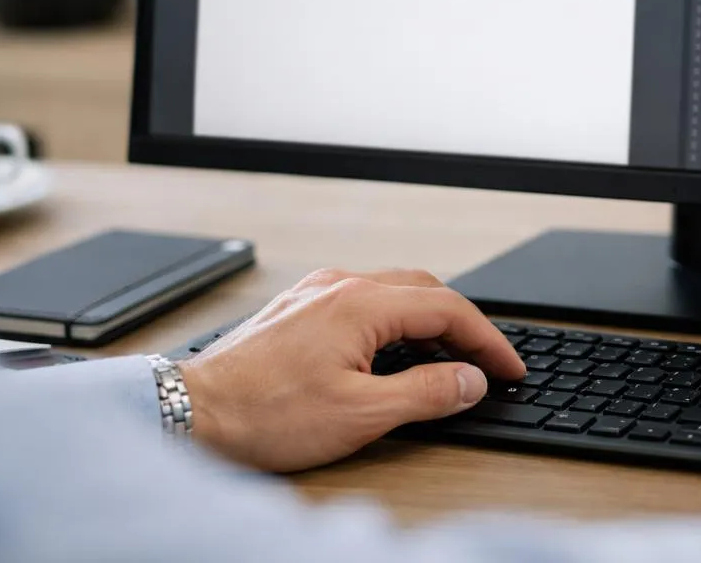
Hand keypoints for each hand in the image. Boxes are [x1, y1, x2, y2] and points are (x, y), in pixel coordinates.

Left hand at [178, 268, 524, 471]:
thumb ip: (426, 393)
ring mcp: (316, 293)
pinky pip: (364, 300)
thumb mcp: (360, 414)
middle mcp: (340, 286)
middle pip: (426, 291)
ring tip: (448, 359)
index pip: (449, 309)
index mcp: (362, 304)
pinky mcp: (298, 308)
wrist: (190, 414)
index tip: (510, 367)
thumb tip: (470, 380)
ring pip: (394, 292)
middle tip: (487, 362)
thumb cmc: (263, 415)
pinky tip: (393, 351)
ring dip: (429, 321)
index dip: (488, 340)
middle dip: (464, 325)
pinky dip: (395, 321)